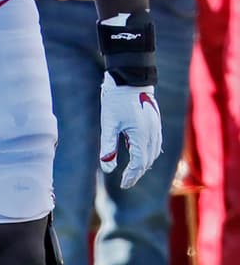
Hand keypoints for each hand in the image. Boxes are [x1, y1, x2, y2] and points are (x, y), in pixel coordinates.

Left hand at [99, 73, 162, 188]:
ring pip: (154, 152)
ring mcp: (156, 127)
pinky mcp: (155, 122)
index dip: (131, 176)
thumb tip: (108, 167)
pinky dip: (149, 153)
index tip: (123, 185)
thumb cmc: (116, 101)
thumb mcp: (109, 124)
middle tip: (126, 182)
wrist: (130, 79)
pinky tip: (141, 156)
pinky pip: (155, 143)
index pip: (139, 163)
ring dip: (144, 164)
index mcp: (141, 135)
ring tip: (133, 173)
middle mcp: (153, 133)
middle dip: (137, 173)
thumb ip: (108, 147)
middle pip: (148, 160)